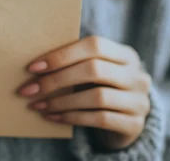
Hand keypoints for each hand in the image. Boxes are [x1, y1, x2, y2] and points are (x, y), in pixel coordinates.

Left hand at [19, 36, 150, 149]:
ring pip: (97, 97)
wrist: (126, 123)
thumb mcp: (94, 73)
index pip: (94, 45)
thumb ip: (75, 63)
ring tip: (38, 105)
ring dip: (61, 101)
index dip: (62, 55)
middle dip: (56, 80)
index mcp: (126, 55)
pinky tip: (53, 117)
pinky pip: (100, 119)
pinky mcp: (134, 124)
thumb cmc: (101, 90)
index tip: (33, 67)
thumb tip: (34, 65)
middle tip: (29, 89)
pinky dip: (72, 118)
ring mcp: (139, 101)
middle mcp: (137, 76)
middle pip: (93, 70)